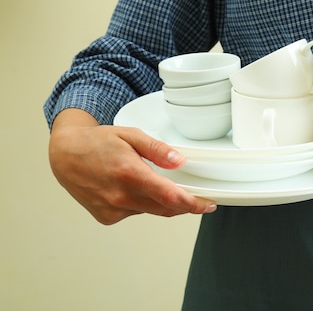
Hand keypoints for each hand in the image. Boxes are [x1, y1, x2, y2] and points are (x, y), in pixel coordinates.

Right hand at [49, 109, 216, 224]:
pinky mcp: (107, 217)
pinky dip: (141, 203)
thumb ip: (157, 149)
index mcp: (130, 174)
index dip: (192, 203)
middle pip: (165, 208)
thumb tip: (179, 161)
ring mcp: (113, 209)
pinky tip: (131, 188)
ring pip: (151, 210)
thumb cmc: (98, 143)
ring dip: (160, 201)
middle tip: (197, 198)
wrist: (66, 155)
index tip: (207, 204)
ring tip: (151, 182)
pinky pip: (135, 212)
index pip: (169, 196)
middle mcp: (121, 196)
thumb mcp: (131, 135)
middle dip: (184, 205)